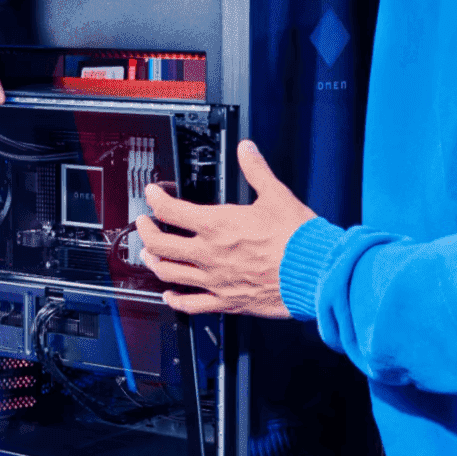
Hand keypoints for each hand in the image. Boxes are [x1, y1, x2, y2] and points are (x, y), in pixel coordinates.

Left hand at [135, 141, 316, 317]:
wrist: (313, 273)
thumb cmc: (297, 238)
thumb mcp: (276, 195)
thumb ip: (256, 170)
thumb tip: (247, 150)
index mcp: (217, 225)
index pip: (170, 210)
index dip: (155, 199)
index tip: (153, 194)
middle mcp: (209, 254)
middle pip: (160, 244)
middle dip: (146, 232)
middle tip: (144, 224)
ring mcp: (214, 280)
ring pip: (169, 273)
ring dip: (154, 262)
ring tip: (150, 255)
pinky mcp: (226, 302)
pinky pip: (191, 305)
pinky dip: (175, 299)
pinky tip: (169, 295)